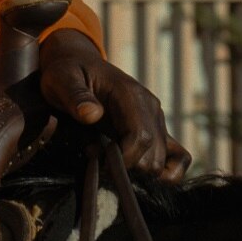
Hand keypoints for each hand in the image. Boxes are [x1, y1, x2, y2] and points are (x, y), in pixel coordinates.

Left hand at [34, 30, 188, 180]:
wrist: (77, 63)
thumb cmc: (67, 73)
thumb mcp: (62, 80)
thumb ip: (76, 96)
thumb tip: (92, 115)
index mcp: (131, 95)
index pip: (140, 138)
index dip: (122, 159)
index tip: (98, 165)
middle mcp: (151, 108)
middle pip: (152, 157)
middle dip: (126, 170)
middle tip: (99, 165)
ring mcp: (157, 120)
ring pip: (162, 163)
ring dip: (137, 174)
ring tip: (110, 166)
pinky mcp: (157, 130)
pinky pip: (179, 157)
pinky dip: (166, 174)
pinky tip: (138, 176)